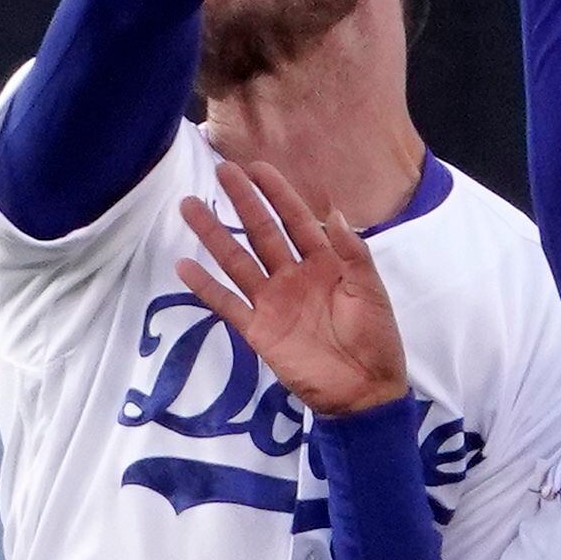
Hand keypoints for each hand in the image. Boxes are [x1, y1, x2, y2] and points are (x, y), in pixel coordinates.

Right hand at [175, 159, 410, 418]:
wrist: (365, 393)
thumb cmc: (376, 340)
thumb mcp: (371, 292)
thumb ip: (353, 254)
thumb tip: (335, 214)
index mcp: (324, 263)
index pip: (297, 219)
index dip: (278, 193)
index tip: (257, 167)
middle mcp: (293, 276)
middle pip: (262, 232)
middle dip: (243, 202)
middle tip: (221, 171)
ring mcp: (272, 302)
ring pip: (237, 260)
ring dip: (213, 234)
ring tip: (189, 206)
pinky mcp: (258, 330)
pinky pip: (227, 304)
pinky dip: (206, 287)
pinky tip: (184, 265)